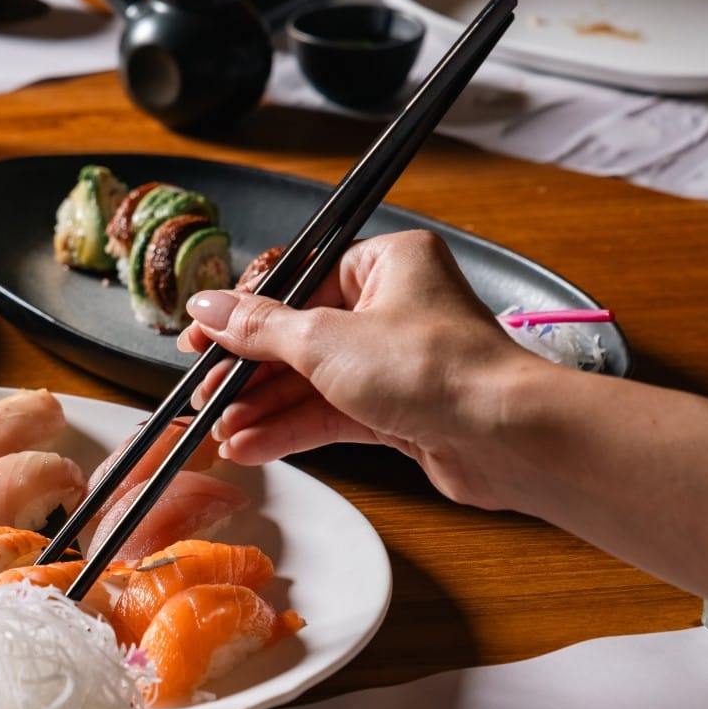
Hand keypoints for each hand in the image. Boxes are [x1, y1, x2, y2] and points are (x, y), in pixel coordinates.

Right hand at [174, 231, 549, 508]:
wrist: (506, 437)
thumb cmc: (436, 368)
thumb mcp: (326, 340)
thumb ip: (260, 327)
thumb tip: (209, 307)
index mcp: (386, 264)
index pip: (298, 282)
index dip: (244, 314)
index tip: (201, 338)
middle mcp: (393, 307)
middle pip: (300, 336)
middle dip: (249, 371)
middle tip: (206, 392)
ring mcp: (396, 363)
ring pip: (311, 381)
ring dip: (263, 407)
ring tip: (221, 429)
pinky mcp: (398, 411)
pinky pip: (330, 414)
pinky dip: (290, 429)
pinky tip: (250, 445)